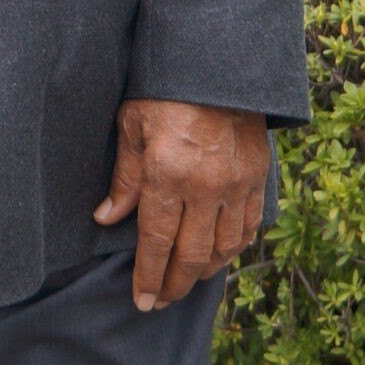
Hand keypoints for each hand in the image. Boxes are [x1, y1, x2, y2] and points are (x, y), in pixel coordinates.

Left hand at [94, 100, 268, 311]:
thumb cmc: (166, 89)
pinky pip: (250, 227)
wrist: (220, 63)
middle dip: (174, 285)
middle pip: (190, 255)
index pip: (155, 241)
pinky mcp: (258, 177)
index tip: (142, 300)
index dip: (148, 276)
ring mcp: (236, 184)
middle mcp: (205, 187)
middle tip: (160, 302)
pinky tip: (220, 256)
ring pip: (223, 248)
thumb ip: (124, 176)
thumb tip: (106, 217)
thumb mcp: (133, 124)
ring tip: (186, 282)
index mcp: (167, 174)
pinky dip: (235, 248)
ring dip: (204, 272)